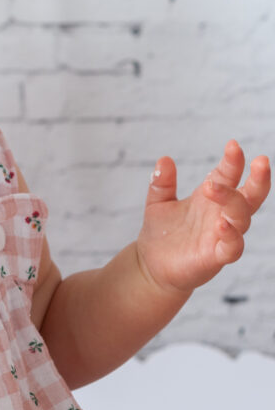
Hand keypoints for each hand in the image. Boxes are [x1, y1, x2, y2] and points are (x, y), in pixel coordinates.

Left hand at [137, 140, 270, 295]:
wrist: (151, 265)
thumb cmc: (161, 233)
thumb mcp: (157, 202)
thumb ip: (162, 182)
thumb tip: (164, 159)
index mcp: (210, 198)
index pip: (229, 175)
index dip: (233, 161)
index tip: (232, 145)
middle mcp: (221, 215)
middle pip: (250, 196)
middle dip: (258, 179)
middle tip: (259, 161)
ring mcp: (222, 235)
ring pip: (242, 218)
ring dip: (233, 201)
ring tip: (213, 188)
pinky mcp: (216, 256)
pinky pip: (233, 247)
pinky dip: (231, 236)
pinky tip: (222, 224)